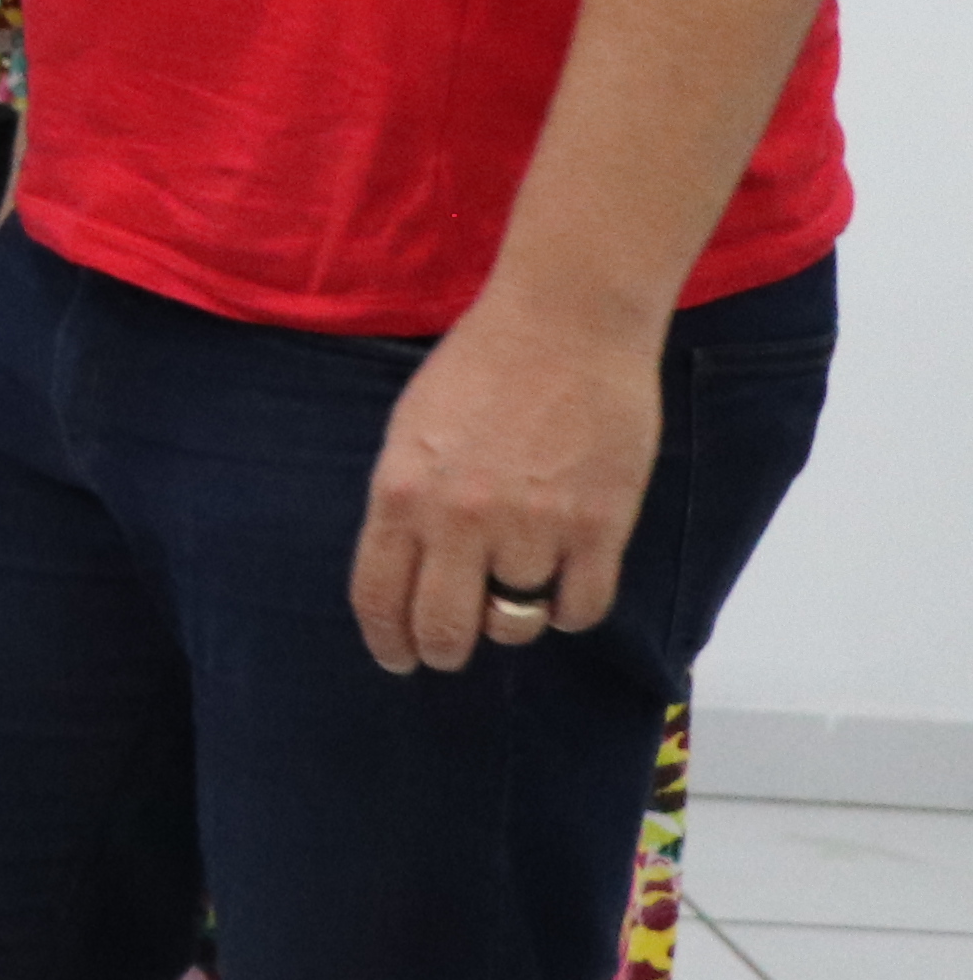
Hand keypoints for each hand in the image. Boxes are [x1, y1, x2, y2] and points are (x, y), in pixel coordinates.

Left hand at [352, 291, 665, 674]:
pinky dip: (572, 610)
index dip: (388, 641)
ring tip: (520, 593)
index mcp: (400, 494)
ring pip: (516, 622)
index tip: (398, 658)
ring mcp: (532, 526)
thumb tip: (407, 569)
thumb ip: (404, 502)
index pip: (379, 598)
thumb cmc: (481, 366)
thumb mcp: (409, 430)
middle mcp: (459, 520)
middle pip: (444, 629)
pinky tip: (567, 587)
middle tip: (453, 650)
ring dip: (514, 619)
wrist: (566, 321)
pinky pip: (582, 607)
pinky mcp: (599, 525)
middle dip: (444, 651)